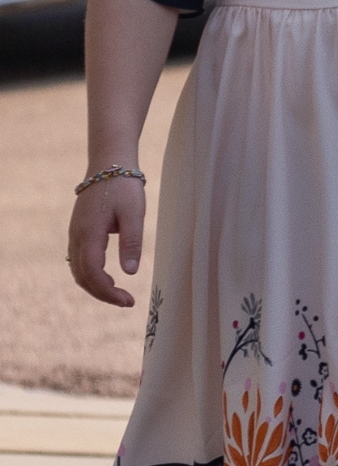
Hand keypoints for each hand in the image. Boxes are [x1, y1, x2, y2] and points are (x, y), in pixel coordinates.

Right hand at [66, 171, 144, 308]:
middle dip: (102, 293)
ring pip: (78, 270)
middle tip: (127, 302)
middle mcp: (77, 237)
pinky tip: (108, 278)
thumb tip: (130, 273)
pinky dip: (90, 274)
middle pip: (82, 277)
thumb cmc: (124, 187)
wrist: (109, 164)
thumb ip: (131, 242)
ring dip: (95, 286)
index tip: (129, 301)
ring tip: (119, 294)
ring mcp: (75, 234)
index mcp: (89, 235)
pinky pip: (79, 260)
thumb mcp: (134, 214)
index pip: (93, 274)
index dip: (108, 292)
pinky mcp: (79, 231)